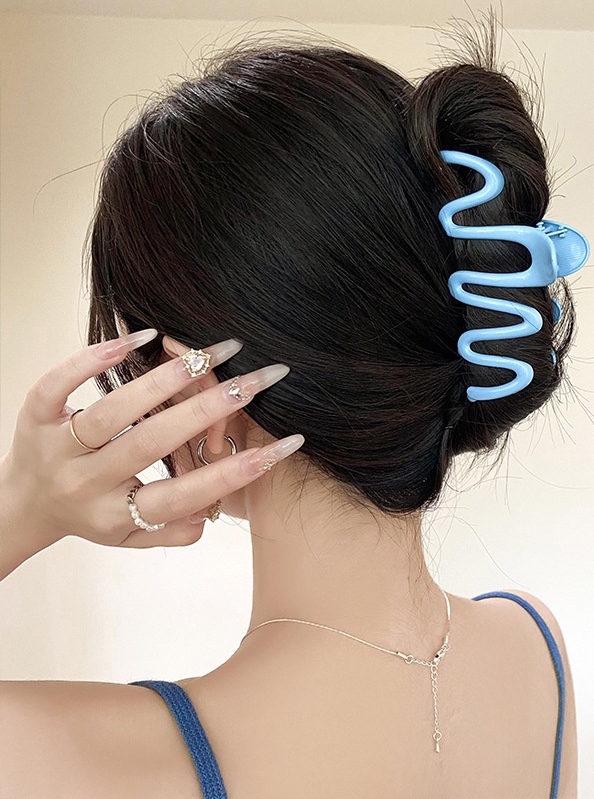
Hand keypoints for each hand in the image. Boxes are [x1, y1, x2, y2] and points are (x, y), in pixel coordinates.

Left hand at [0, 329, 303, 555]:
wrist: (20, 504)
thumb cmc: (91, 516)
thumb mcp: (131, 538)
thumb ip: (173, 531)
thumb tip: (211, 513)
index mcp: (114, 515)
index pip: (182, 496)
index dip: (234, 473)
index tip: (284, 444)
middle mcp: (85, 483)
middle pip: (152, 444)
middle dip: (210, 410)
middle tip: (257, 382)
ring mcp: (57, 447)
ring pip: (113, 411)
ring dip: (166, 380)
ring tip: (215, 354)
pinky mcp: (34, 415)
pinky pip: (59, 384)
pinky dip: (95, 359)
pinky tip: (141, 337)